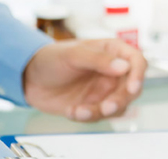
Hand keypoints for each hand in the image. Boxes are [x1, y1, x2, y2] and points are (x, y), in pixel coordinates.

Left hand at [23, 39, 146, 121]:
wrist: (29, 78)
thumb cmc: (51, 58)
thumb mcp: (73, 54)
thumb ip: (98, 59)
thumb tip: (124, 66)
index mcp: (112, 51)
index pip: (137, 61)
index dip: (138, 74)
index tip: (132, 87)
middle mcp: (112, 71)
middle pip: (132, 88)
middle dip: (119, 100)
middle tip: (105, 107)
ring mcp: (104, 90)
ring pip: (118, 106)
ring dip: (101, 112)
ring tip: (79, 111)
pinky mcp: (94, 105)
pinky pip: (100, 116)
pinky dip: (88, 117)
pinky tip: (71, 111)